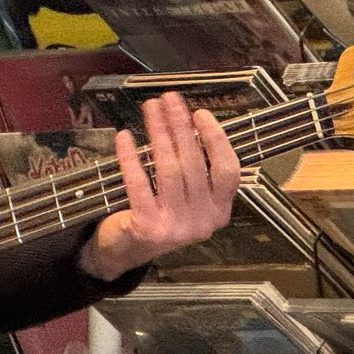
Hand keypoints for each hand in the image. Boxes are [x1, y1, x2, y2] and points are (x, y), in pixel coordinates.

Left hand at [78, 93, 240, 282]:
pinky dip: (130, 158)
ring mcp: (177, 226)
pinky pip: (139, 184)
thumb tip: (189, 125)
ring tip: (150, 110)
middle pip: (195, 163)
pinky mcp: (148, 227)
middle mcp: (204, 221)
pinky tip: (124, 137)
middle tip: (169, 100)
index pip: (228, 171)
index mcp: (220, 211)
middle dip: (180, 125)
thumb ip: (197, 174)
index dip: (216, 140)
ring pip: (169, 170)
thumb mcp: (189, 200)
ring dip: (159, 133)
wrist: (128, 253)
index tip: (200, 114)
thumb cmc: (160, 217)